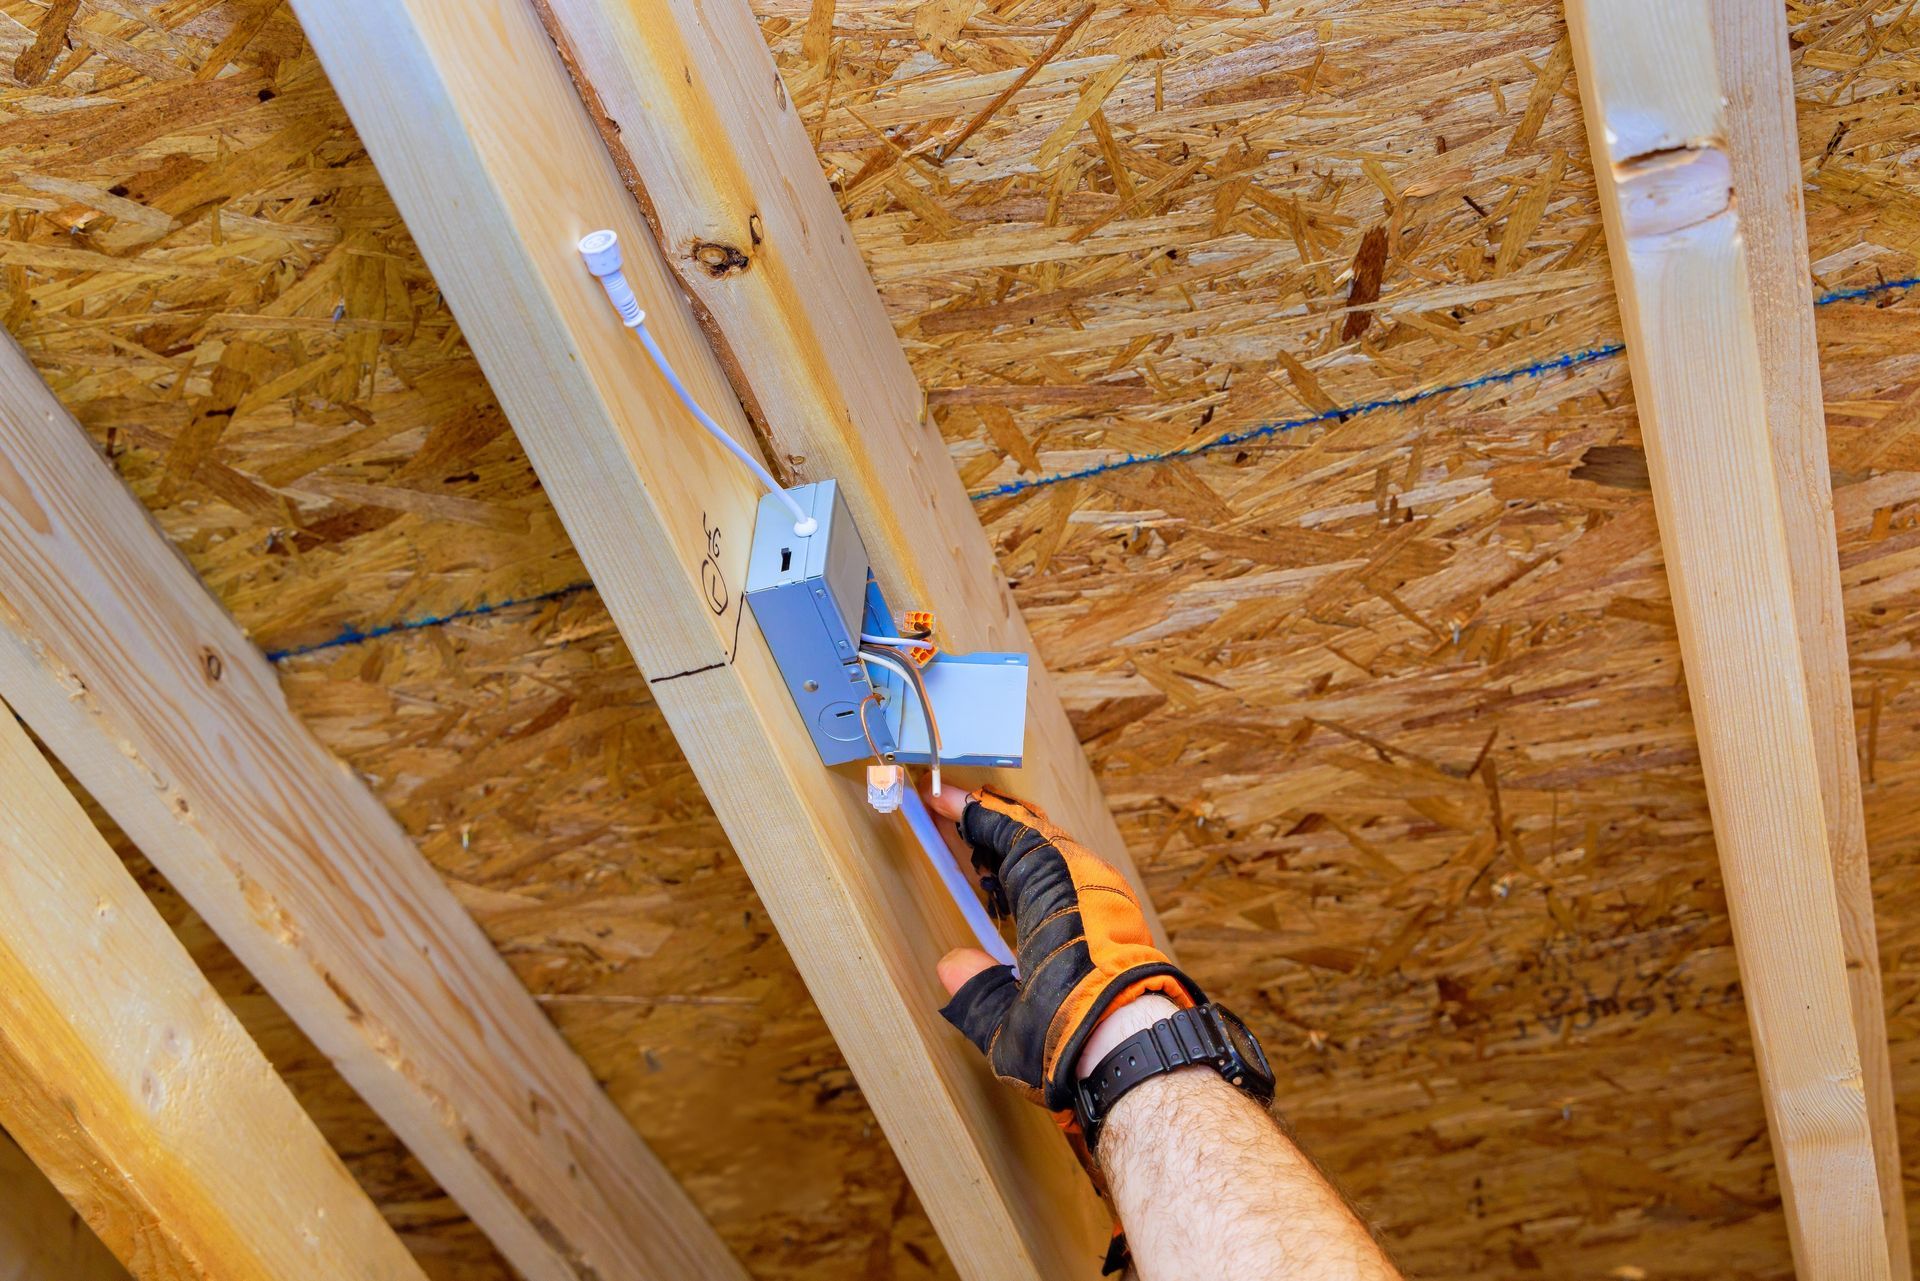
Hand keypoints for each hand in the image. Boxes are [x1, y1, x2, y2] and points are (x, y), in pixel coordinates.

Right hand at [927, 783, 1201, 1109]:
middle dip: (993, 824)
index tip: (939, 796)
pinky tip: (1027, 895)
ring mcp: (1110, 898)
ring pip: (1060, 852)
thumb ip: (975, 991)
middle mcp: (1085, 882)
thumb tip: (953, 964)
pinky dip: (1046, 870)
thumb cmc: (1071, 1037)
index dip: (972, 811)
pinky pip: (1078, 874)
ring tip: (984, 859)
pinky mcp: (1124, 919)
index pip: (1008, 831)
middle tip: (954, 823)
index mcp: (1051, 891)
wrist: (1140, 1056)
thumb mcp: (1003, 1022)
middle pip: (1035, 833)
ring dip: (1021, 848)